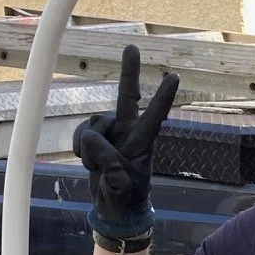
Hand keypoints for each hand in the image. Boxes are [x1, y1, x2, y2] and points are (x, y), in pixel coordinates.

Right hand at [73, 43, 178, 238]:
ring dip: (89, 147)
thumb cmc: (124, 198)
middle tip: (132, 46)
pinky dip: (80, 148)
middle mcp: (127, 131)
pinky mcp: (94, 138)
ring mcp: (110, 132)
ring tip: (97, 168)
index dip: (163, 97)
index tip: (174, 77)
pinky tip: (88, 162)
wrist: (112, 208)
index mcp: (143, 143)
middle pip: (126, 97)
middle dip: (128, 72)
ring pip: (93, 124)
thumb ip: (110, 170)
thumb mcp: (120, 189)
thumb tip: (97, 147)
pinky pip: (81, 133)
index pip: (154, 117)